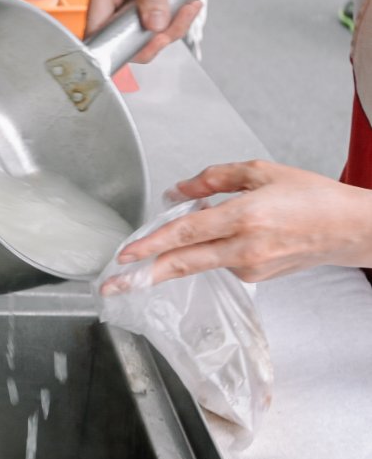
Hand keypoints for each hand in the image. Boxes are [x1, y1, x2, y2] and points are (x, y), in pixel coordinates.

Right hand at [86, 0, 202, 61]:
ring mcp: (128, 8)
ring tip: (185, 11)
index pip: (95, 25)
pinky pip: (157, 33)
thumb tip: (153, 24)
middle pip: (119, 39)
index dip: (109, 45)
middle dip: (147, 41)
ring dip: (167, 33)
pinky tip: (187, 9)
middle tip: (167, 33)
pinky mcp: (145, 14)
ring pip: (141, 40)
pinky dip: (175, 27)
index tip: (134, 47)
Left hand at [108, 161, 371, 286]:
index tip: (125, 255)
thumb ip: (214, 179)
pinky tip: (229, 236)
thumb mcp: (262, 172)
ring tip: (171, 240)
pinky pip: (219, 261)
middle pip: (183, 263)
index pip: (186, 232)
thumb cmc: (313, 197)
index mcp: (246, 216)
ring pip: (198, 261)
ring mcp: (249, 267)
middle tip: (112, 286)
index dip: (152, 244)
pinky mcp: (254, 278)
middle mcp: (245, 247)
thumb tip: (177, 191)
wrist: (351, 229)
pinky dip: (210, 249)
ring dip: (176, 254)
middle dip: (142, 277)